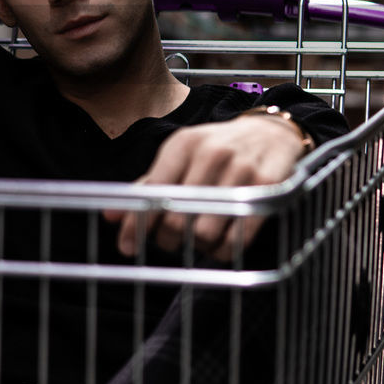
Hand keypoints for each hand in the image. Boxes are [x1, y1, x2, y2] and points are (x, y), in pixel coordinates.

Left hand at [102, 116, 306, 261]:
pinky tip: (222, 246)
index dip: (136, 224)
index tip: (126, 247)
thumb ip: (148, 185)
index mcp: (182, 145)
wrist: (271, 132)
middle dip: (167, 239)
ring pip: (204, 233)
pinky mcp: (267, 187)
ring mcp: (240, 170)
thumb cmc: (217, 149)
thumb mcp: (181, 156)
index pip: (152, 192)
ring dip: (198, 246)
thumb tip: (111, 216)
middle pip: (175, 219)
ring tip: (200, 239)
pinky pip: (237, 238)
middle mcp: (210, 154)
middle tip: (170, 242)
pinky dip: (224, 251)